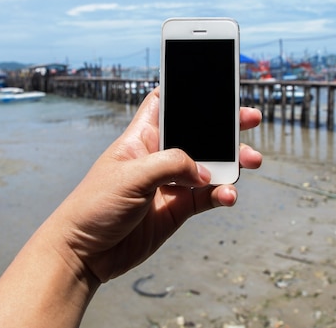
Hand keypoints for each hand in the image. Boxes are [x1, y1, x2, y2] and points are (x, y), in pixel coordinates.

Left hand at [48, 87, 262, 283]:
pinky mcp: (176, 209)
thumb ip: (171, 165)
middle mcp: (158, 157)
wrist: (84, 253)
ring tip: (251, 161)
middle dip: (224, 125)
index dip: (184, 91)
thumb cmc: (94, 206)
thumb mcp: (131, 176)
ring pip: (209, 165)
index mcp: (142, 138)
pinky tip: (228, 195)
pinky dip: (222, 194)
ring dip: (232, 162)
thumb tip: (205, 172)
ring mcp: (169, 183)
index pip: (164, 103)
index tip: (212, 82)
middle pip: (198, 133)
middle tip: (250, 118)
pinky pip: (207, 197)